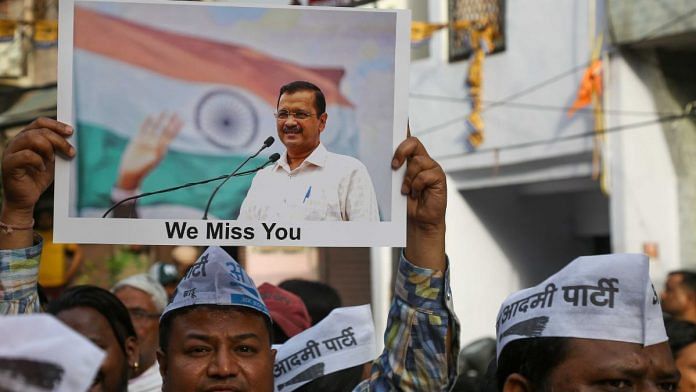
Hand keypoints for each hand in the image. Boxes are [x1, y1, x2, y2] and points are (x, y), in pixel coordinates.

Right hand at [1, 118, 74, 247]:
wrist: (26, 199)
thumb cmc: (38, 178)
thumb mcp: (52, 160)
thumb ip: (57, 149)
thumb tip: (71, 138)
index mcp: (26, 137)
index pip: (40, 122)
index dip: (56, 125)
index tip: (71, 132)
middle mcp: (17, 141)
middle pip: (39, 130)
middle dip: (58, 139)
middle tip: (70, 151)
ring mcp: (11, 151)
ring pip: (31, 138)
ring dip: (48, 148)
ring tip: (52, 160)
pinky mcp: (8, 164)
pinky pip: (25, 155)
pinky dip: (38, 161)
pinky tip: (42, 169)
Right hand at [116, 113, 181, 189]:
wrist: (131, 172)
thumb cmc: (143, 169)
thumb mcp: (153, 159)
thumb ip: (158, 150)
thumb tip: (164, 144)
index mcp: (162, 149)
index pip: (171, 136)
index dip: (176, 128)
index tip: (182, 120)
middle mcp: (156, 143)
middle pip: (165, 129)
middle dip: (170, 121)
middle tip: (176, 112)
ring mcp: (147, 140)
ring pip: (155, 127)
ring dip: (160, 119)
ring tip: (165, 110)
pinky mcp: (138, 140)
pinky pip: (143, 128)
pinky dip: (147, 122)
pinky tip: (151, 115)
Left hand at [392, 131, 445, 269]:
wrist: (419, 221)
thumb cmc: (405, 203)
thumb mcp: (394, 185)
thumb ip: (394, 170)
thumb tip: (387, 160)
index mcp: (411, 159)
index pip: (407, 138)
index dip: (404, 125)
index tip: (398, 116)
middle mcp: (422, 160)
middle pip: (413, 142)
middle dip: (401, 150)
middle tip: (393, 165)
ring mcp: (432, 168)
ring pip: (418, 161)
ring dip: (408, 178)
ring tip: (406, 191)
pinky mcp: (439, 177)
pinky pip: (426, 174)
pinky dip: (417, 184)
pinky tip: (415, 194)